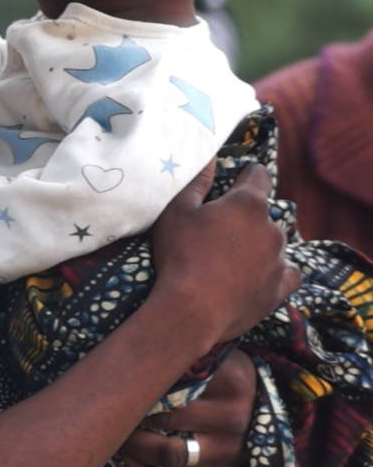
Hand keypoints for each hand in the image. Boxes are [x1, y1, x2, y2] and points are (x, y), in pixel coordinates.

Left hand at [118, 349, 255, 466]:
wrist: (257, 402)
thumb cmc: (220, 370)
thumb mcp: (210, 353)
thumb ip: (182, 351)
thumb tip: (132, 348)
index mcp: (231, 383)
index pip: (179, 384)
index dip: (143, 384)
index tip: (121, 379)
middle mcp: (233, 420)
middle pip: (170, 419)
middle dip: (133, 415)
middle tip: (111, 406)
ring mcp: (228, 453)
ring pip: (170, 456)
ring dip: (135, 446)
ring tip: (117, 432)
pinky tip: (130, 458)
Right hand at [151, 160, 298, 346]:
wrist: (190, 310)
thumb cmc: (180, 254)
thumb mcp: (177, 211)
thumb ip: (197, 181)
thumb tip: (210, 157)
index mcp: (247, 204)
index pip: (258, 175)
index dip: (248, 174)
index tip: (238, 178)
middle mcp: (271, 228)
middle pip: (265, 213)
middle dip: (247, 216)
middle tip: (220, 229)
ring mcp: (279, 260)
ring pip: (275, 243)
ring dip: (259, 244)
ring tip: (232, 257)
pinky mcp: (279, 289)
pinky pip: (288, 273)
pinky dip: (276, 270)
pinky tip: (260, 274)